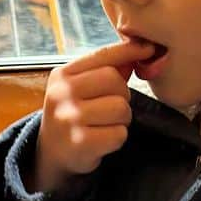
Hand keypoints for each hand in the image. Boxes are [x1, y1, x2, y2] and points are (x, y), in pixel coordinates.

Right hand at [32, 38, 154, 192]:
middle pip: (114, 80)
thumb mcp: (82, 86)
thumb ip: (108, 67)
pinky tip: (104, 139)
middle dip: (122, 94)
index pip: (101, 56)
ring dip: (122, 119)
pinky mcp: (80, 143)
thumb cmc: (75, 113)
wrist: (53, 152)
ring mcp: (69, 119)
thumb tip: (140, 48)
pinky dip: (118, 138)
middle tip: (112, 107)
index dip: (128, 51)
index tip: (148, 49)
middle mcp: (62, 94)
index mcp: (63, 75)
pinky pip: (118, 134)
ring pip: (120, 108)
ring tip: (107, 124)